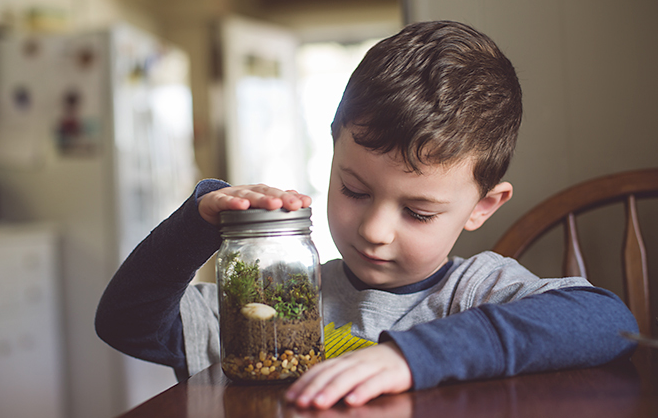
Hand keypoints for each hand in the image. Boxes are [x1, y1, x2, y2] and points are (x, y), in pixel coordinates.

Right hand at [198, 184, 310, 225]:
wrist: (208, 208)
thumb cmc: (238, 210)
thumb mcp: (257, 209)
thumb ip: (278, 204)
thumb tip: (302, 200)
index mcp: (261, 194)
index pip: (280, 194)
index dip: (292, 197)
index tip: (306, 202)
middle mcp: (250, 191)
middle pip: (267, 193)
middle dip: (282, 198)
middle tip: (294, 204)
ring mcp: (233, 194)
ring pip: (249, 196)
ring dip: (262, 200)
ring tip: (274, 205)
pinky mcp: (216, 200)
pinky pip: (225, 201)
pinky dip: (233, 202)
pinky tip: (242, 206)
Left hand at [285, 341, 412, 408]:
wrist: (410, 354)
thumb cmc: (376, 367)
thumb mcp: (354, 370)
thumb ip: (336, 379)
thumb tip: (310, 394)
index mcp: (345, 361)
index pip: (321, 369)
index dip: (305, 382)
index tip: (290, 396)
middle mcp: (356, 361)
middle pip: (332, 373)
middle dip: (314, 388)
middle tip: (301, 402)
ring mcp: (373, 366)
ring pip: (350, 377)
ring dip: (333, 390)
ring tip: (319, 403)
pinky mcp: (391, 375)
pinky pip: (375, 383)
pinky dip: (363, 391)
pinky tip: (353, 401)